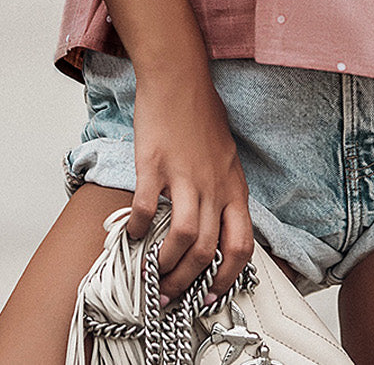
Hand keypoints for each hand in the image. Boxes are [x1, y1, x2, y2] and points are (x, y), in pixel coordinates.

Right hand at [125, 65, 254, 307]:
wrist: (179, 76)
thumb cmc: (201, 113)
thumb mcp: (225, 156)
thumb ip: (222, 189)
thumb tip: (212, 224)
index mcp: (234, 186)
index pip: (242, 245)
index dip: (227, 278)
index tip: (210, 296)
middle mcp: (214, 185)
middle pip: (209, 251)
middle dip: (188, 283)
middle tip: (170, 296)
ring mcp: (185, 176)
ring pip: (183, 239)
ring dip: (165, 266)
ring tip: (152, 276)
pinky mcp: (155, 165)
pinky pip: (146, 209)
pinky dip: (137, 230)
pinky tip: (132, 235)